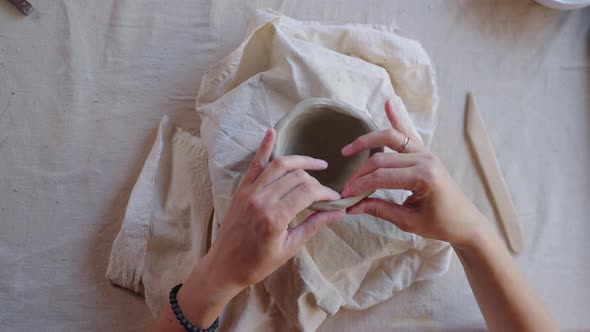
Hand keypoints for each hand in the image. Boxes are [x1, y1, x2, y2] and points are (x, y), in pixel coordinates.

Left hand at [207, 128, 344, 289]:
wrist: (224, 266)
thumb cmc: (257, 263)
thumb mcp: (289, 248)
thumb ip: (313, 226)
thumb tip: (338, 212)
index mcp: (275, 218)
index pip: (308, 193)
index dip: (325, 192)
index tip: (335, 198)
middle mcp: (261, 200)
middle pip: (296, 177)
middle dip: (315, 180)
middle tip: (324, 191)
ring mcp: (249, 192)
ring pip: (279, 165)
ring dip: (300, 161)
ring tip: (316, 164)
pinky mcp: (241, 190)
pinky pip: (254, 164)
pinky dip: (264, 147)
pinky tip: (272, 132)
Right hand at [341, 101, 483, 246]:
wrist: (465, 222)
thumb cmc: (440, 224)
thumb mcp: (408, 221)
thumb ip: (379, 209)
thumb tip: (352, 206)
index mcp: (424, 177)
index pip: (381, 176)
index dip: (360, 185)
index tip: (345, 196)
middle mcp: (425, 159)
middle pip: (382, 158)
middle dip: (360, 172)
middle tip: (347, 186)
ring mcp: (427, 153)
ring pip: (392, 137)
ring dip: (368, 141)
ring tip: (348, 149)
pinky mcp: (426, 153)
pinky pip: (408, 133)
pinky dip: (397, 118)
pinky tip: (389, 104)